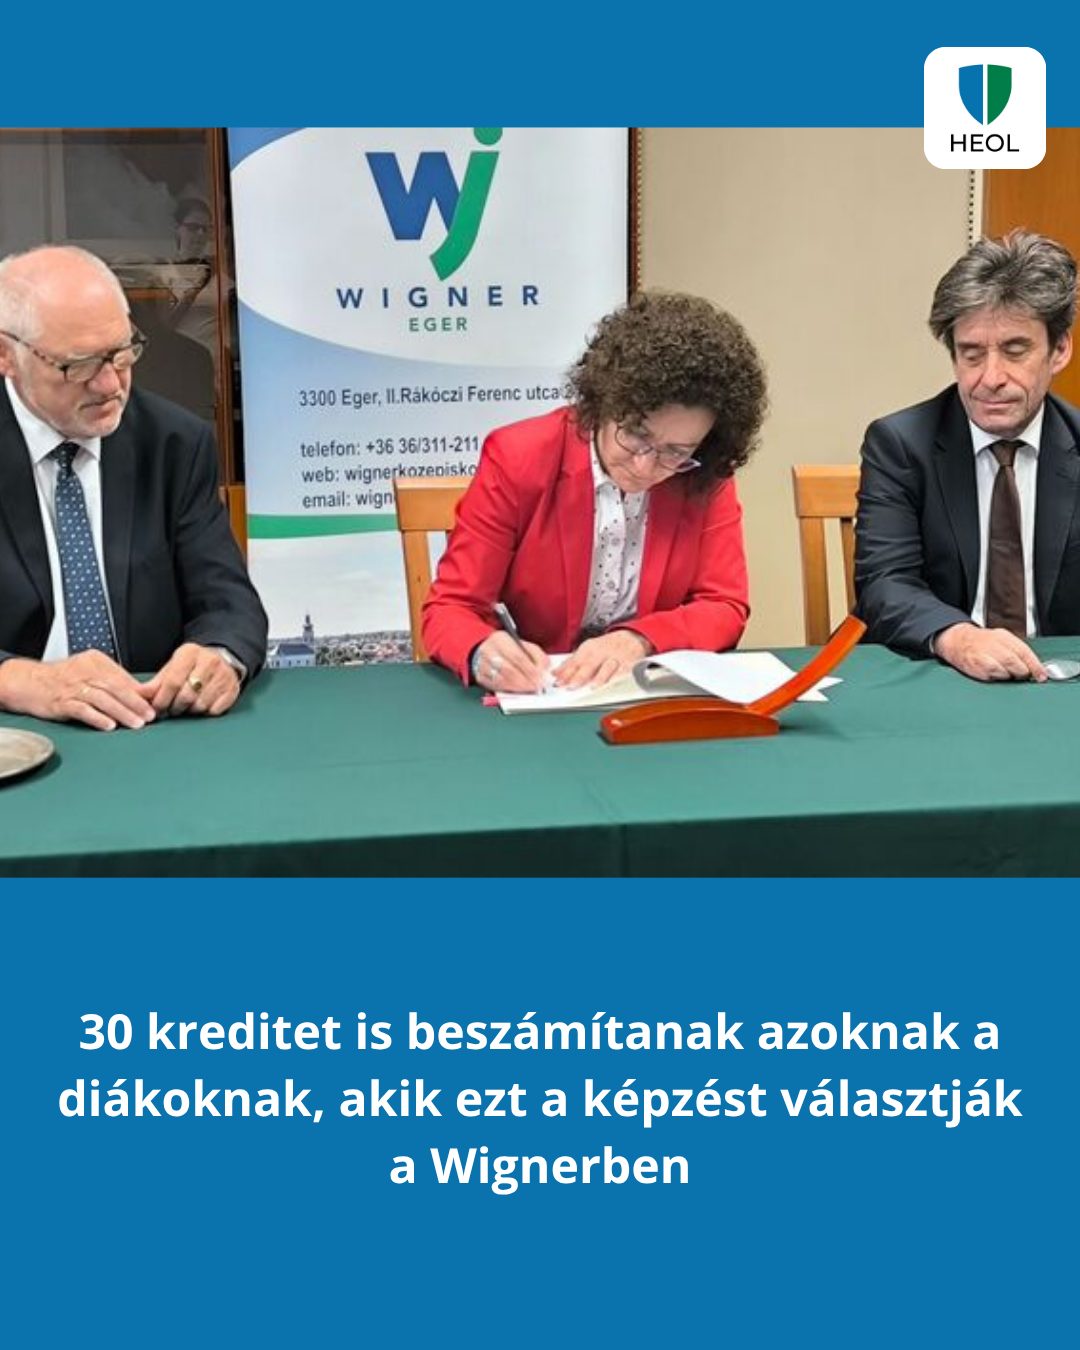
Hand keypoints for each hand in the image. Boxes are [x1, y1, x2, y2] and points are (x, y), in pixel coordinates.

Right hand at [0, 650, 154, 730]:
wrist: (29, 682)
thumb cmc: (63, 678)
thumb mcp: (89, 671)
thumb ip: (113, 680)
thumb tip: (141, 693)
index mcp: (95, 661)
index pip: (122, 677)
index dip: (140, 692)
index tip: (154, 703)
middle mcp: (84, 672)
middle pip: (115, 687)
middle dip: (135, 703)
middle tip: (150, 715)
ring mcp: (72, 687)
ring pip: (102, 699)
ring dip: (121, 712)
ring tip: (136, 723)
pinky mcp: (61, 702)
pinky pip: (82, 710)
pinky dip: (97, 718)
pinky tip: (109, 726)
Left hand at [141, 643, 241, 716]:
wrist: (223, 659)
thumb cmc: (193, 665)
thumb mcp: (173, 667)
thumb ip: (156, 683)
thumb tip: (138, 695)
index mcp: (190, 653)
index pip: (173, 681)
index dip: (162, 699)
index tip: (156, 708)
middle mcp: (209, 662)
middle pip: (186, 695)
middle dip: (175, 707)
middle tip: (171, 709)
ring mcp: (223, 676)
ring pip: (200, 705)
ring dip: (190, 710)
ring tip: (186, 706)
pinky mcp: (232, 690)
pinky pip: (215, 710)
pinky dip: (205, 712)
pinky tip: (201, 705)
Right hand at [473, 632, 549, 692]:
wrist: (486, 649)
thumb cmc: (508, 648)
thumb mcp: (522, 645)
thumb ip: (536, 655)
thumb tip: (545, 669)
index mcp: (499, 639)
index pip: (518, 657)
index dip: (531, 670)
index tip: (541, 678)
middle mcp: (488, 651)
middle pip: (509, 670)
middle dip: (526, 681)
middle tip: (537, 687)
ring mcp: (481, 665)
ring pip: (502, 680)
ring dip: (519, 688)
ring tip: (530, 689)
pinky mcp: (480, 677)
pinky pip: (496, 687)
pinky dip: (509, 690)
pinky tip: (518, 690)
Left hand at [554, 630, 651, 689]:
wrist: (631, 638)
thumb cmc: (607, 646)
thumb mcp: (588, 649)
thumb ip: (572, 662)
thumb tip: (556, 673)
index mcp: (589, 648)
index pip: (575, 662)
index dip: (566, 672)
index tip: (557, 681)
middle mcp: (601, 652)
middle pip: (589, 665)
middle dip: (579, 676)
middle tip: (570, 687)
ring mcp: (615, 658)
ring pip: (607, 668)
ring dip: (599, 678)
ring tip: (592, 687)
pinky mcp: (628, 663)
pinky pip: (622, 671)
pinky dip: (617, 677)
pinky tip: (611, 684)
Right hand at [934, 623, 1047, 681]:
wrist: (957, 641)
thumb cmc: (981, 642)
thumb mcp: (1002, 640)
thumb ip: (1018, 651)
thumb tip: (1034, 667)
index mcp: (1003, 637)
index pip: (1024, 651)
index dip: (1035, 665)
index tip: (1042, 675)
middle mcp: (993, 645)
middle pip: (1015, 662)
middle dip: (1022, 672)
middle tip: (1022, 675)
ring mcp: (983, 656)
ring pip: (1005, 671)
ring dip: (1009, 675)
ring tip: (1005, 672)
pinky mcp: (976, 667)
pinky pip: (993, 676)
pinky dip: (997, 677)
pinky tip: (994, 673)